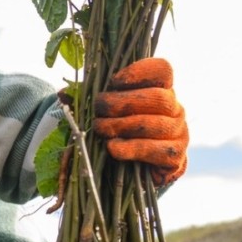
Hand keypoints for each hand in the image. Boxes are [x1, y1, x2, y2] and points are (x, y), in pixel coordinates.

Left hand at [92, 57, 187, 185]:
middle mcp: (175, 108)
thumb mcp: (102, 112)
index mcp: (160, 90)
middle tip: (98, 110)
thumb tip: (63, 93)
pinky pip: (158, 150)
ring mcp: (178, 133)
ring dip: (122, 126)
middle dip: (121, 103)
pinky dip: (132, 149)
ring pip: (155, 124)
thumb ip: (87, 98)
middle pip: (157, 97)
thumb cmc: (117, 132)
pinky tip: (113, 148)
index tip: (113, 82)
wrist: (133, 171)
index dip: (139, 72)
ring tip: (100, 130)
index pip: (162, 70)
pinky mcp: (175, 157)